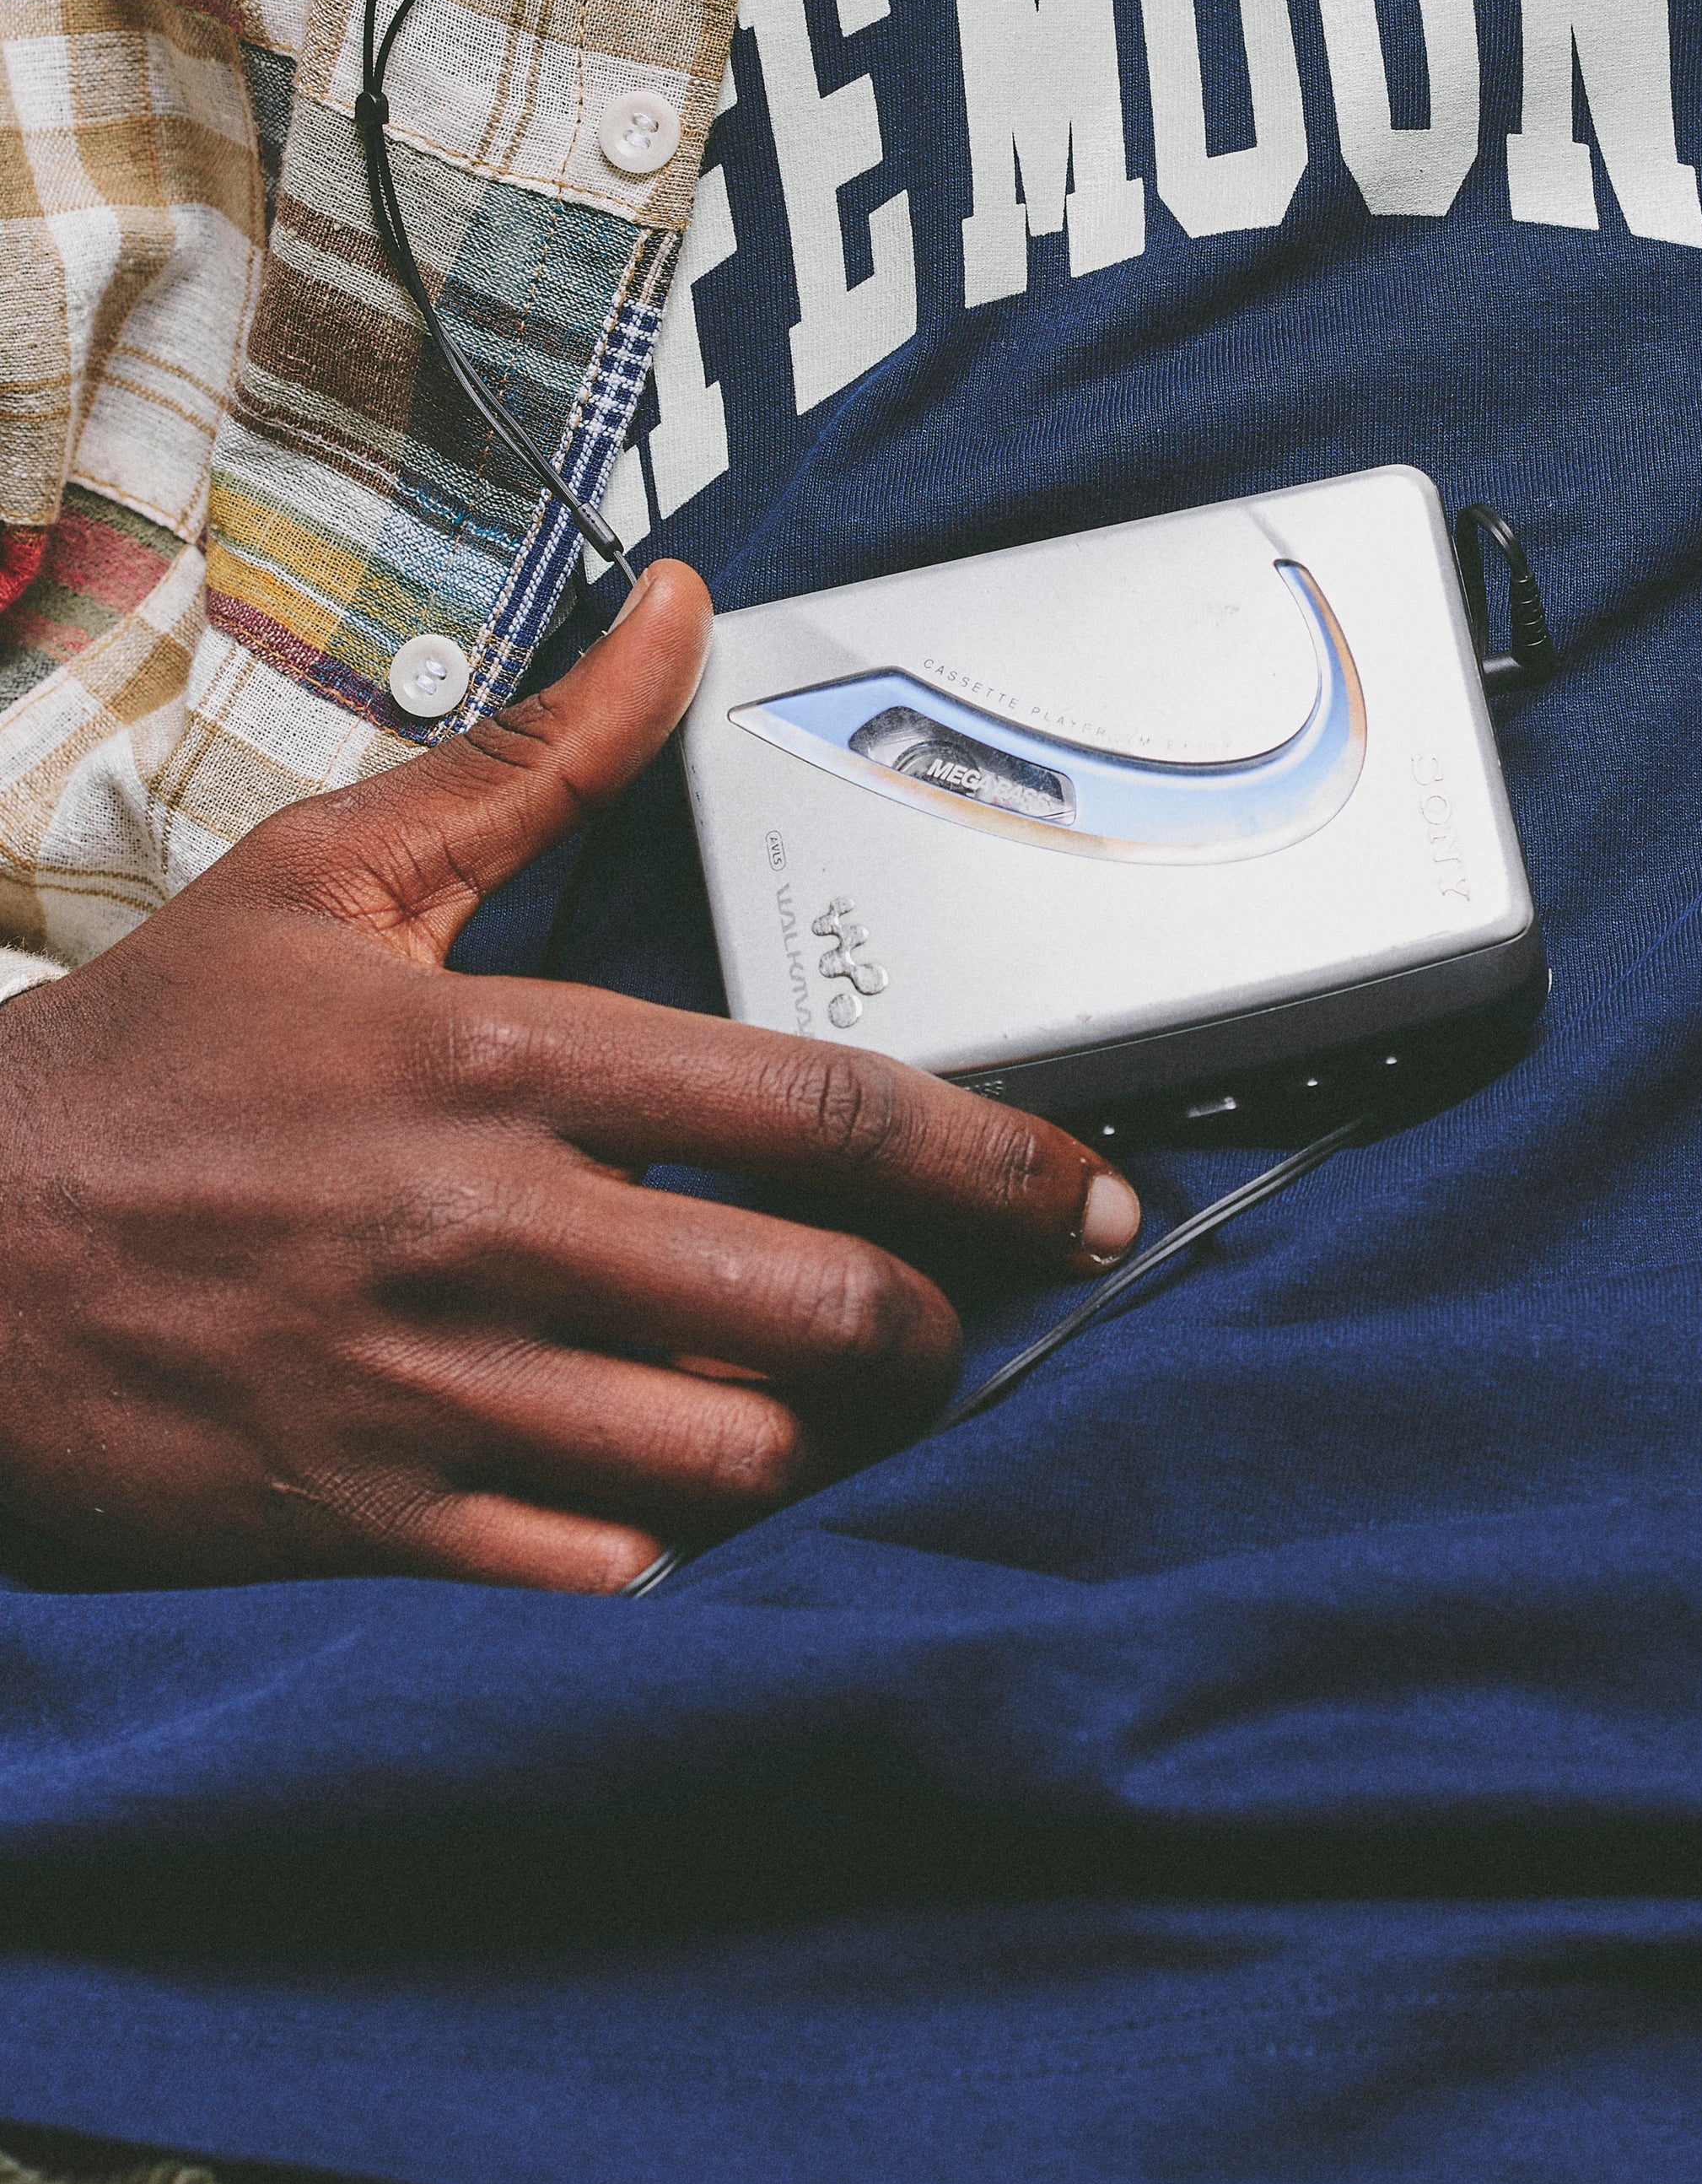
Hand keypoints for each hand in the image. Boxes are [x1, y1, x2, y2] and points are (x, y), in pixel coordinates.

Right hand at [0, 567, 1137, 1591]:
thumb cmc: (140, 1064)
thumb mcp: (330, 876)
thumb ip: (537, 756)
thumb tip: (678, 614)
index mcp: (504, 1055)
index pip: (819, 1103)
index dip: (993, 1158)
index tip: (1080, 1190)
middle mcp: (492, 1224)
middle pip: (816, 1299)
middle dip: (937, 1325)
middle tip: (962, 1317)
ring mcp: (434, 1386)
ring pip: (730, 1453)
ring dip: (817, 1438)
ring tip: (830, 1401)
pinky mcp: (374, 1516)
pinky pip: (599, 1568)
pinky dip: (670, 1543)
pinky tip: (673, 1493)